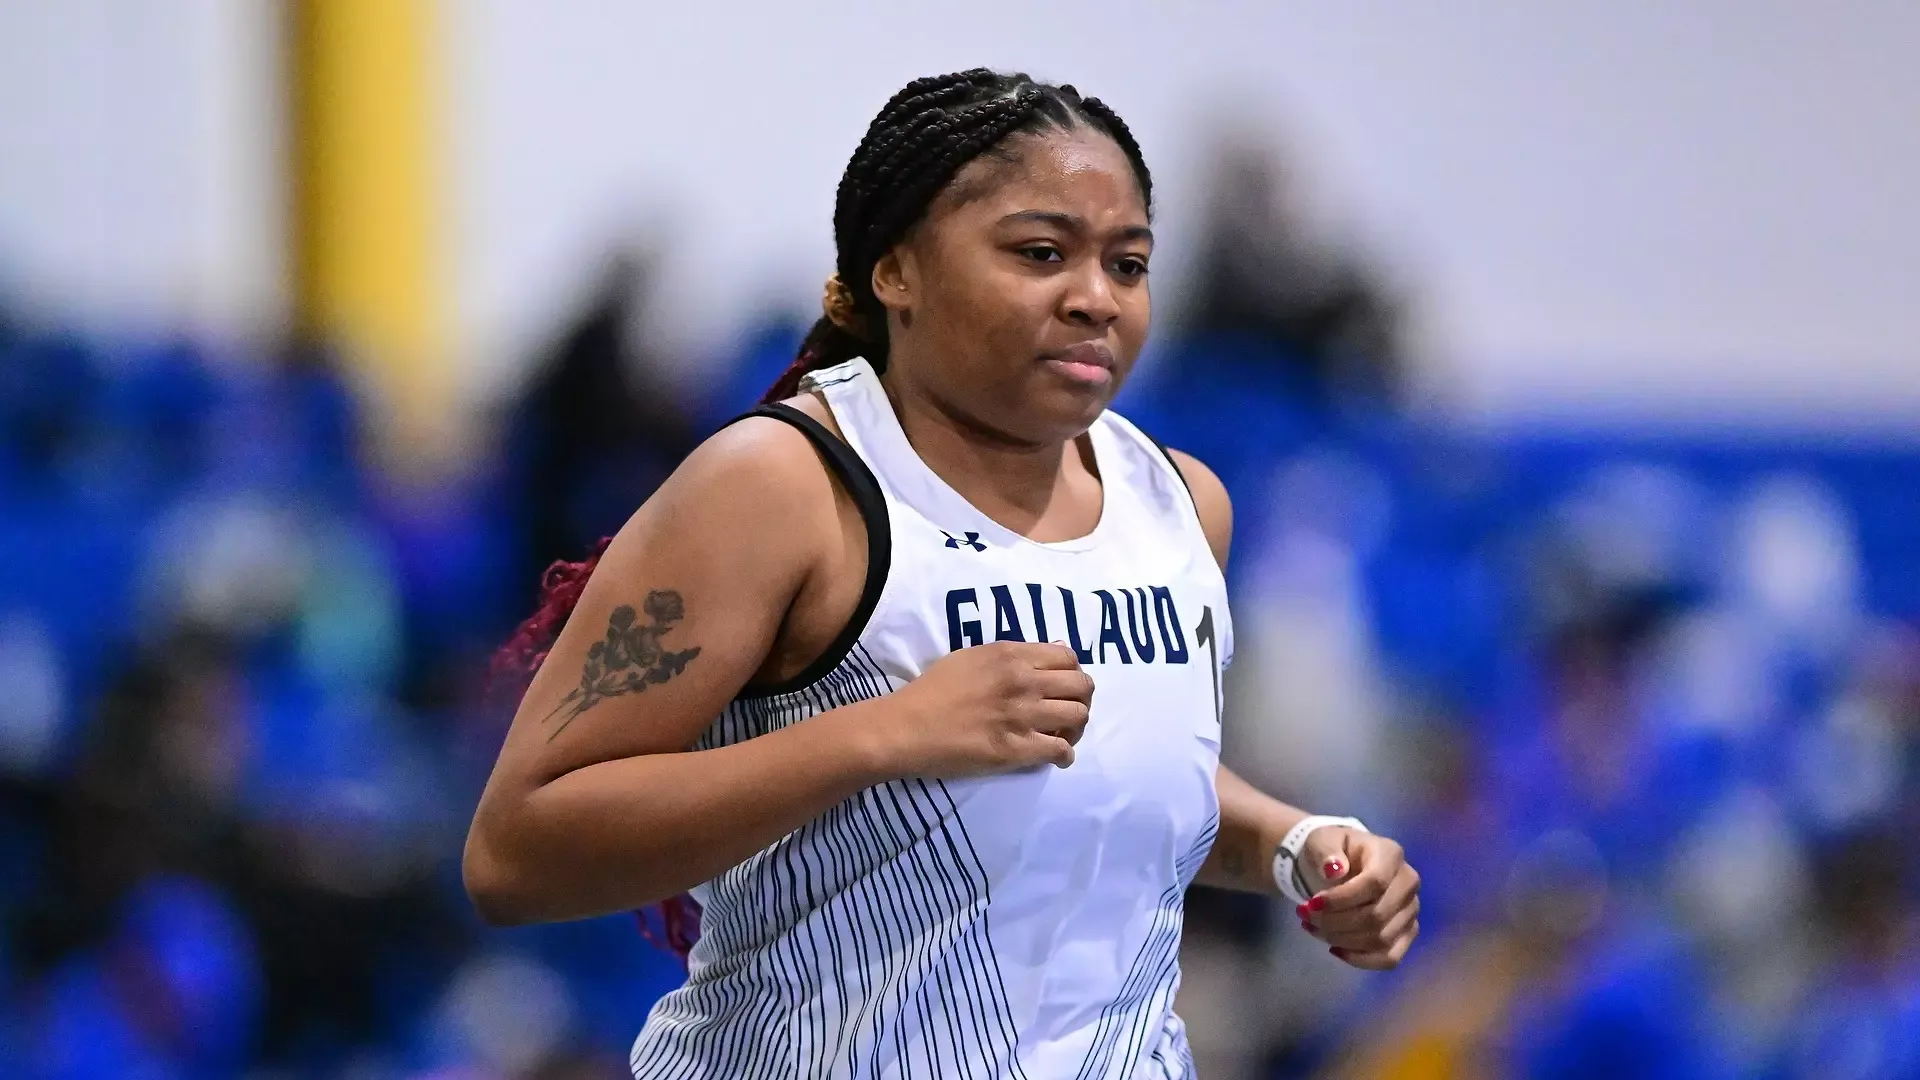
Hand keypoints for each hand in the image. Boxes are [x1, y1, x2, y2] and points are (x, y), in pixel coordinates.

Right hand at [877, 641, 1093, 778]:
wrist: (907, 727)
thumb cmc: (932, 691)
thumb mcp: (972, 657)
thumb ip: (1010, 656)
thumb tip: (1047, 658)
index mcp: (1011, 655)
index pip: (1068, 658)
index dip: (1073, 673)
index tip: (1063, 686)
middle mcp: (1024, 681)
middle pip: (1081, 686)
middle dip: (1082, 699)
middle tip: (1068, 712)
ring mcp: (1023, 715)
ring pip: (1078, 716)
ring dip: (1076, 727)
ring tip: (1062, 735)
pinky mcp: (1017, 748)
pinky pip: (1061, 750)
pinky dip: (1065, 754)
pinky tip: (1056, 756)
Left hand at [1296, 828, 1419, 970]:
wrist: (1340, 863)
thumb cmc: (1332, 851)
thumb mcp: (1322, 841)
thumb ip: (1326, 851)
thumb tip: (1335, 870)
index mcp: (1390, 854)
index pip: (1374, 883)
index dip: (1341, 899)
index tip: (1311, 904)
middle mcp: (1408, 883)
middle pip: (1377, 916)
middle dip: (1335, 922)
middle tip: (1305, 917)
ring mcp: (1410, 910)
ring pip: (1380, 939)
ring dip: (1341, 939)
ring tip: (1313, 928)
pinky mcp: (1406, 933)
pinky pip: (1390, 958)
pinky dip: (1360, 960)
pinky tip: (1336, 949)